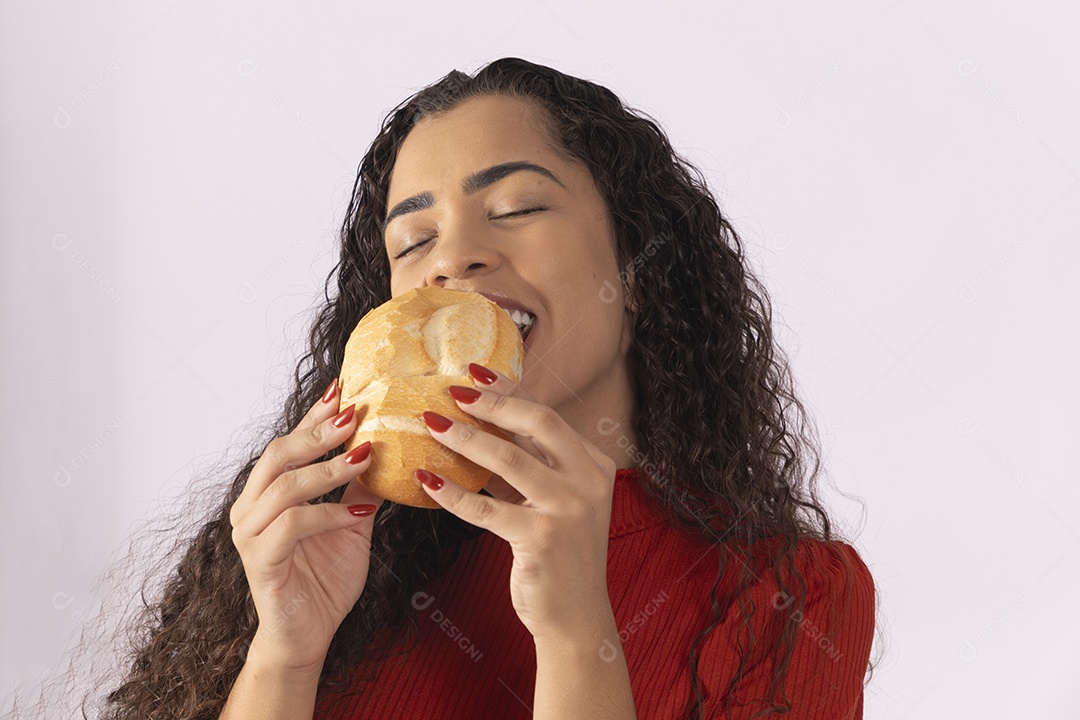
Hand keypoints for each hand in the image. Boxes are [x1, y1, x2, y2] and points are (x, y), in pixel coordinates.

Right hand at [229, 380, 384, 672]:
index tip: (343, 388)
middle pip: (278, 455)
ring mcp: (250, 534)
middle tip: (354, 414)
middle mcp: (250, 508)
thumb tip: (382, 445)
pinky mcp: (261, 561)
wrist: (309, 635)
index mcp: (268, 493)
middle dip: (318, 431)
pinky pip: (293, 525)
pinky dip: (329, 514)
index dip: (314, 414)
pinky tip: (360, 513)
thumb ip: (357, 487)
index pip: (290, 443)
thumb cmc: (325, 578)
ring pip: (284, 486)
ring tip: (363, 456)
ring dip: (327, 469)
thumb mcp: (352, 523)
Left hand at [416, 363, 618, 641]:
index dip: (510, 391)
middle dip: (493, 402)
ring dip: (466, 439)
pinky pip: (486, 508)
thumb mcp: (553, 502)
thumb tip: (480, 429)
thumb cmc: (560, 555)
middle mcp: (588, 481)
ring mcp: (568, 509)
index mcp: (594, 465)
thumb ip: (528, 467)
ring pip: (509, 460)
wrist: (576, 616)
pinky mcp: (541, 539)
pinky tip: (427, 481)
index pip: (548, 416)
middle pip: (539, 422)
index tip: (475, 373)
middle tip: (452, 389)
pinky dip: (452, 493)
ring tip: (432, 425)